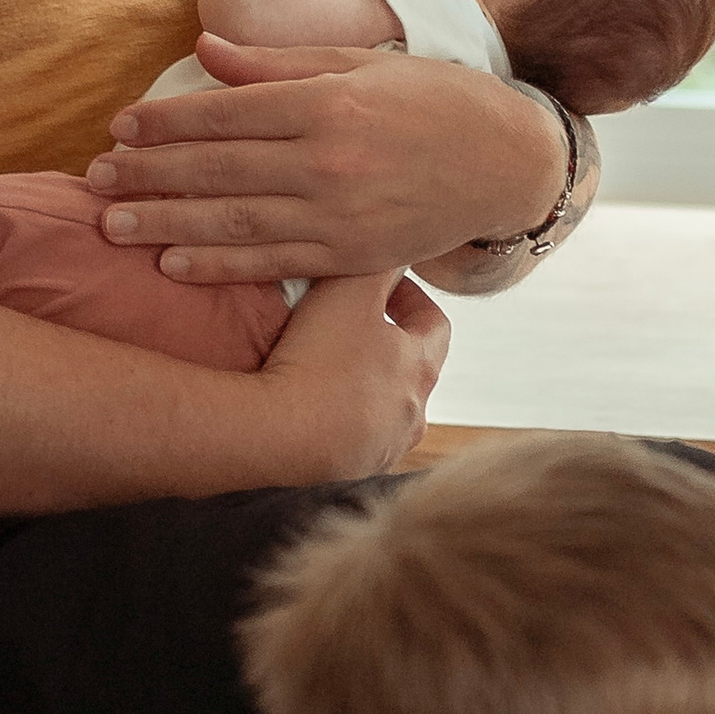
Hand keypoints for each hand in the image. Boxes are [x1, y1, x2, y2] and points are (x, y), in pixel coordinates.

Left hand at [88, 39, 565, 285]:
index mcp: (328, 105)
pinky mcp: (354, 256)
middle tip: (93, 179)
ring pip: (235, 221)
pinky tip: (174, 263)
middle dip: (149, 175)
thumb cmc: (435, 101)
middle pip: (218, 169)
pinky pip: (274, 262)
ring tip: (112, 223)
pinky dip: (221, 265)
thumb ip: (280, 65)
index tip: (119, 129)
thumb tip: (206, 55)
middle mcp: (329, 162)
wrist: (507, 164)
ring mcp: (341, 216)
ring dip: (166, 223)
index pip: (225, 113)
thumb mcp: (363, 64)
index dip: (165, 123)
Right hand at [254, 269, 449, 477]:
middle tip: (351, 325)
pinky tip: (309, 412)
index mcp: (422, 368)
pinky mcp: (351, 473)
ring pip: (384, 410)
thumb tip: (392, 240)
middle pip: (411, 371)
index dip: (411, 299)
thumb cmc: (319, 361)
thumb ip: (375, 262)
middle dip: (385, 344)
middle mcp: (413, 414)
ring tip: (327, 369)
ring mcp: (385, 448)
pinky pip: (354, 441)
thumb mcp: (350, 291)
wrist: (280, 438)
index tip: (382, 287)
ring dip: (363, 388)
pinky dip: (339, 423)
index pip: (434, 324)